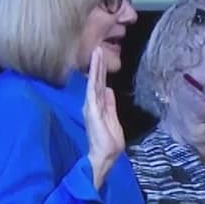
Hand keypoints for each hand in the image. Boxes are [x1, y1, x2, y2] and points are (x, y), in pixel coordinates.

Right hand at [83, 46, 124, 188]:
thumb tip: (108, 90)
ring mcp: (91, 106)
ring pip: (93, 82)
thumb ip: (110, 105)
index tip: (101, 57)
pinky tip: (94, 69)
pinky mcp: (92, 110)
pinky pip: (92, 91)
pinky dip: (93, 79)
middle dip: (97, 64)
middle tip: (97, 47)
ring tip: (96, 51)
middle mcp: (92, 104)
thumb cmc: (109, 141)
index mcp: (98, 106)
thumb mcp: (113, 118)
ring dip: (95, 67)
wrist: (104, 155)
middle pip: (95, 80)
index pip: (100, 85)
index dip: (101, 71)